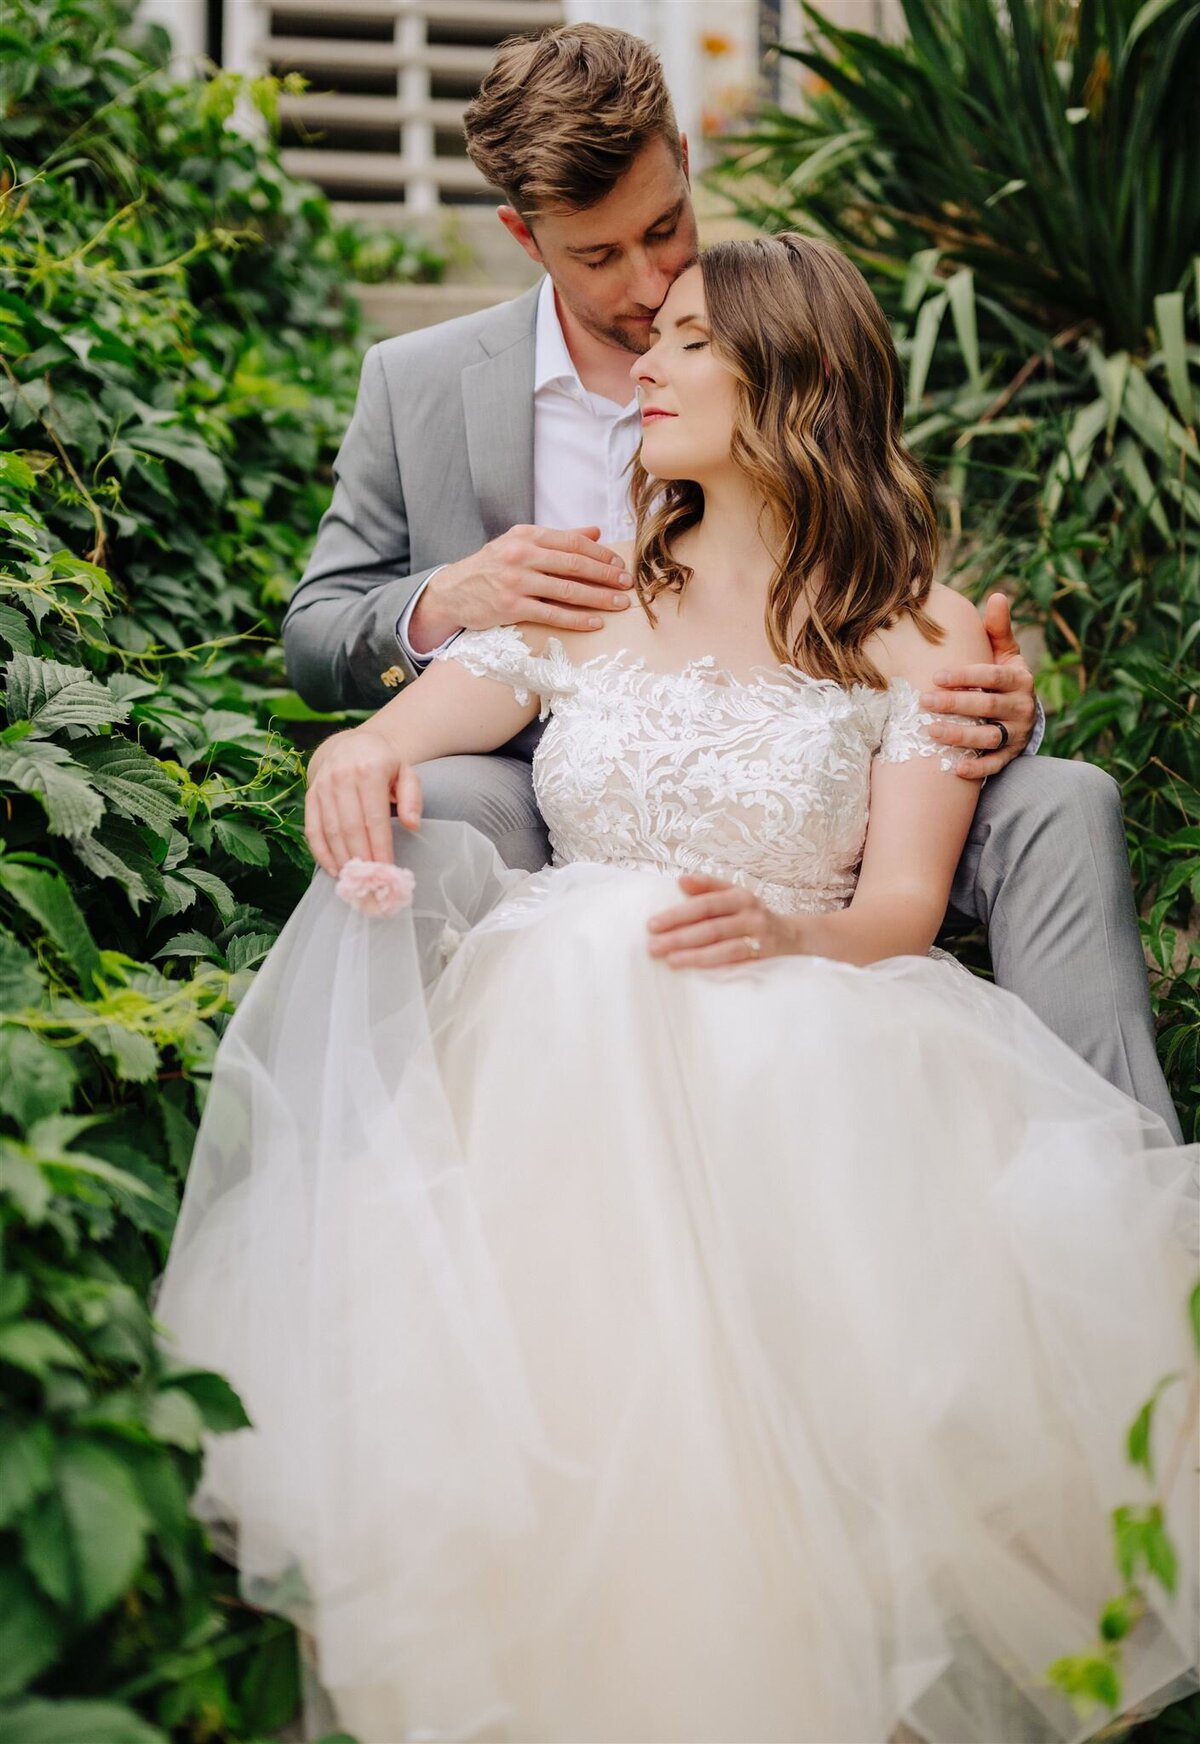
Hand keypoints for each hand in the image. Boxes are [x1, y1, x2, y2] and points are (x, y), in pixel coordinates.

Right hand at [304, 727, 421, 876]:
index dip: (380, 846)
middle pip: (350, 827)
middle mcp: (341, 776)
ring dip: (342, 859)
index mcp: (369, 770)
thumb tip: (412, 825)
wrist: (352, 744)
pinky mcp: (310, 795)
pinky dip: (321, 853)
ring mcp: (322, 786)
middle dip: (361, 857)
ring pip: (330, 831)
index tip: (387, 869)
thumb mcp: (406, 772)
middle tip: (371, 880)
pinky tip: (334, 869)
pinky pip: (313, 829)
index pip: (375, 817)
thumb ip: (413, 798)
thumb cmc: (384, 764)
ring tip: (355, 879)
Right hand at [407, 525, 632, 653]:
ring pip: (566, 589)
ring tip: (619, 603)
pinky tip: (595, 622)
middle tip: (627, 583)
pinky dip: (577, 619)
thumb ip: (557, 539)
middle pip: (573, 564)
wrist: (453, 591)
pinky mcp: (511, 607)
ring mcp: (515, 582)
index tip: (619, 564)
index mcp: (526, 536)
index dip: (600, 553)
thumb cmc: (491, 567)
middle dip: (605, 574)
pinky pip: (552, 614)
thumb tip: (595, 532)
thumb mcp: (519, 544)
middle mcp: (521, 555)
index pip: (572, 542)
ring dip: (598, 598)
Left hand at [646, 873, 794, 968]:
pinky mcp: (765, 958)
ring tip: (670, 960)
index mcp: (740, 896)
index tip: (653, 923)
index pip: (705, 903)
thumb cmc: (752, 917)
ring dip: (695, 955)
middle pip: (711, 926)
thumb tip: (681, 880)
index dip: (679, 913)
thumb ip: (708, 888)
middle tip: (652, 946)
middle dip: (679, 937)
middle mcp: (751, 914)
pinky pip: (737, 963)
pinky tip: (697, 972)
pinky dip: (717, 967)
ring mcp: (760, 938)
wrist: (795, 937)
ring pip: (724, 947)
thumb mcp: (735, 897)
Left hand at [918, 593, 1036, 779]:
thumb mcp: (1005, 652)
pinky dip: (977, 770)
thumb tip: (997, 595)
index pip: (992, 676)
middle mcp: (1021, 707)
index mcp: (1019, 679)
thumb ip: (998, 628)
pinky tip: (954, 769)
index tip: (937, 676)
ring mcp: (1016, 734)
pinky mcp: (1010, 756)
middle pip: (987, 707)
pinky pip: (995, 765)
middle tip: (924, 701)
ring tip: (930, 732)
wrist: (1022, 712)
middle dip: (955, 705)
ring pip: (989, 738)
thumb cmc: (1003, 676)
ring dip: (960, 737)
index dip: (966, 676)